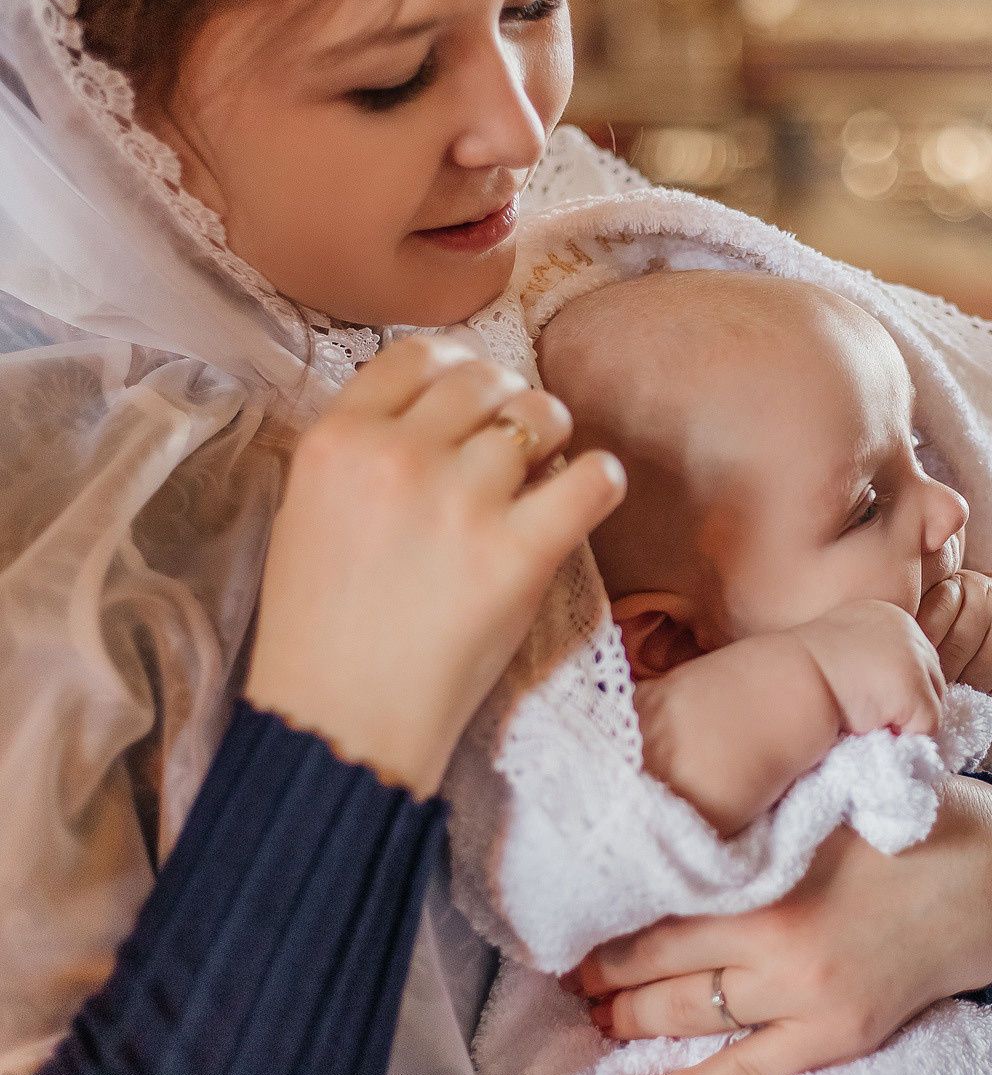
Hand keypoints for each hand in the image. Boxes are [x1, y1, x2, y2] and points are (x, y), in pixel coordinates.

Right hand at [244, 336, 624, 794]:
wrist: (343, 719)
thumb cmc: (323, 626)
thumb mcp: (308, 510)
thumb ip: (363, 448)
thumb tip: (435, 406)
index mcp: (337, 441)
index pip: (418, 355)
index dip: (457, 369)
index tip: (472, 400)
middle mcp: (399, 457)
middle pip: (485, 379)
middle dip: (508, 401)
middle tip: (514, 443)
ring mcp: (463, 503)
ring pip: (543, 416)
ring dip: (554, 437)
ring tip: (545, 472)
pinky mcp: (521, 553)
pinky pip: (593, 478)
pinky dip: (599, 479)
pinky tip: (584, 495)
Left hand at [568, 775, 991, 1074]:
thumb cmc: (909, 820)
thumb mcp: (832, 794)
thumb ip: (761, 811)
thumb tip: (676, 811)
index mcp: (774, 873)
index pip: (658, 904)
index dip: (605, 915)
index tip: (571, 914)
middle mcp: (782, 940)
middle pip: (659, 967)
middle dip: (604, 974)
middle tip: (570, 971)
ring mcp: (810, 995)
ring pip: (689, 1018)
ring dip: (630, 1020)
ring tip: (598, 1014)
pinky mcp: (838, 1034)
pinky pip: (747, 1071)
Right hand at [793, 599, 945, 737]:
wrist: (785, 687)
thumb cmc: (798, 675)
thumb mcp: (838, 648)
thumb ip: (869, 656)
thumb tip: (891, 687)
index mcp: (886, 615)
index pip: (915, 658)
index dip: (896, 687)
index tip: (866, 699)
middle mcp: (906, 628)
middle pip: (932, 678)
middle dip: (907, 704)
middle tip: (870, 717)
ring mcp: (913, 656)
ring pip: (933, 704)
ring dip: (904, 721)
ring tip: (868, 723)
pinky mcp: (914, 688)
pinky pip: (927, 726)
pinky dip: (904, 738)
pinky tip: (872, 731)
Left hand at [916, 570, 991, 716]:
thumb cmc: (959, 619)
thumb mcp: (937, 609)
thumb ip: (916, 625)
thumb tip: (890, 658)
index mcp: (958, 587)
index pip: (932, 625)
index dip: (920, 657)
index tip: (911, 673)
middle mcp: (991, 599)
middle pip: (956, 653)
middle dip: (940, 680)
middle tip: (927, 696)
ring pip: (982, 676)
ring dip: (964, 696)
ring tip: (950, 704)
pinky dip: (991, 705)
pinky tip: (978, 705)